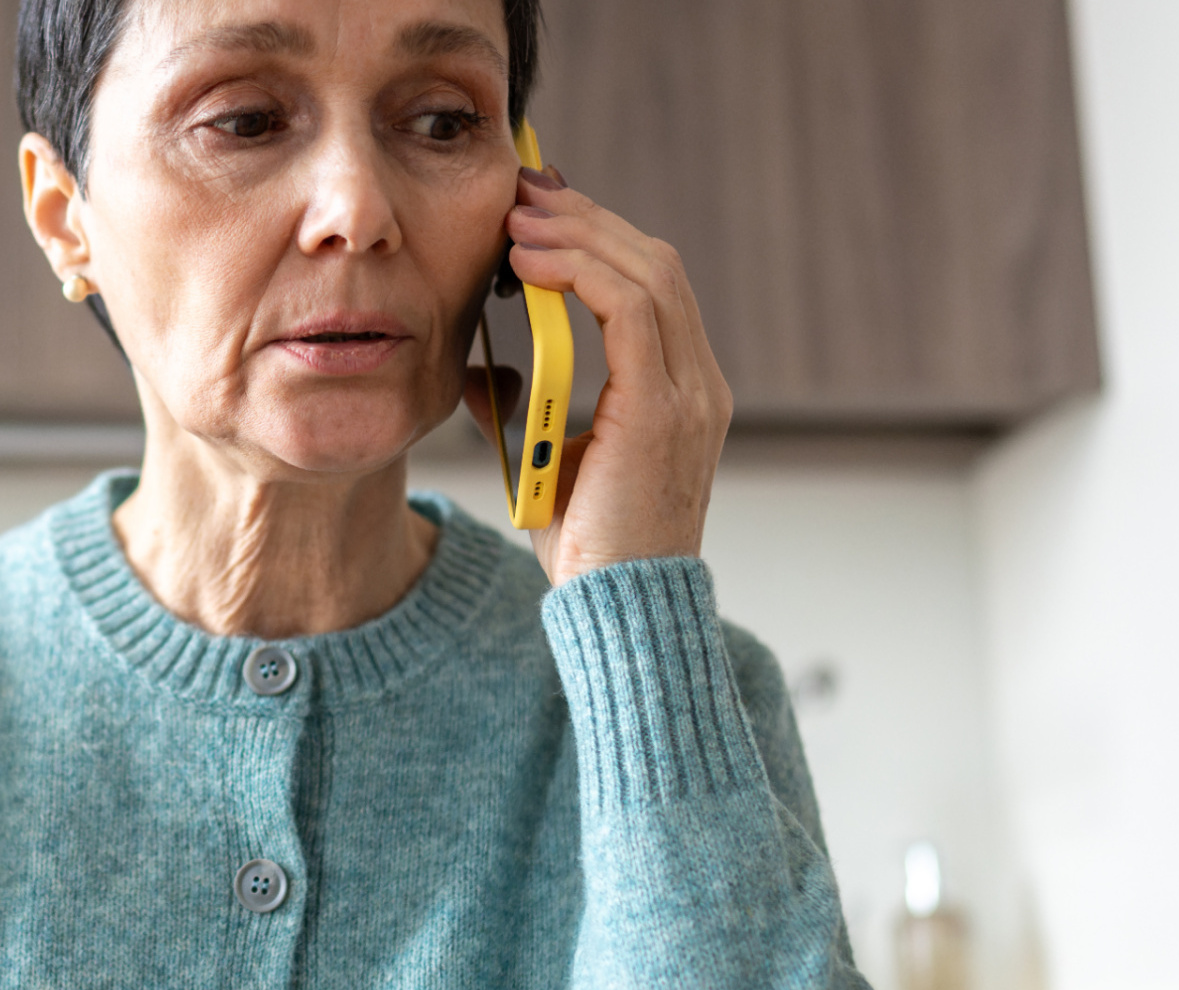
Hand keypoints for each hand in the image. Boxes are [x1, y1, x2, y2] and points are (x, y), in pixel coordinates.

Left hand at [466, 166, 732, 585]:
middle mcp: (700, 383)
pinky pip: (630, 310)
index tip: (538, 211)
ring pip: (648, 273)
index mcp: (683, 390)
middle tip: (524, 189)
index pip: (650, 284)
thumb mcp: (543, 462)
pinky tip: (528, 264)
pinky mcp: (664, 408)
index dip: (597, 237)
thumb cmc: (587, 549)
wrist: (618, 610)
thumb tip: (477, 370)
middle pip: (654, 262)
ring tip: (518, 217)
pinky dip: (578, 274)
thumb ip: (520, 410)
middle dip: (586, 218)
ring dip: (579, 234)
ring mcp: (691, 393)